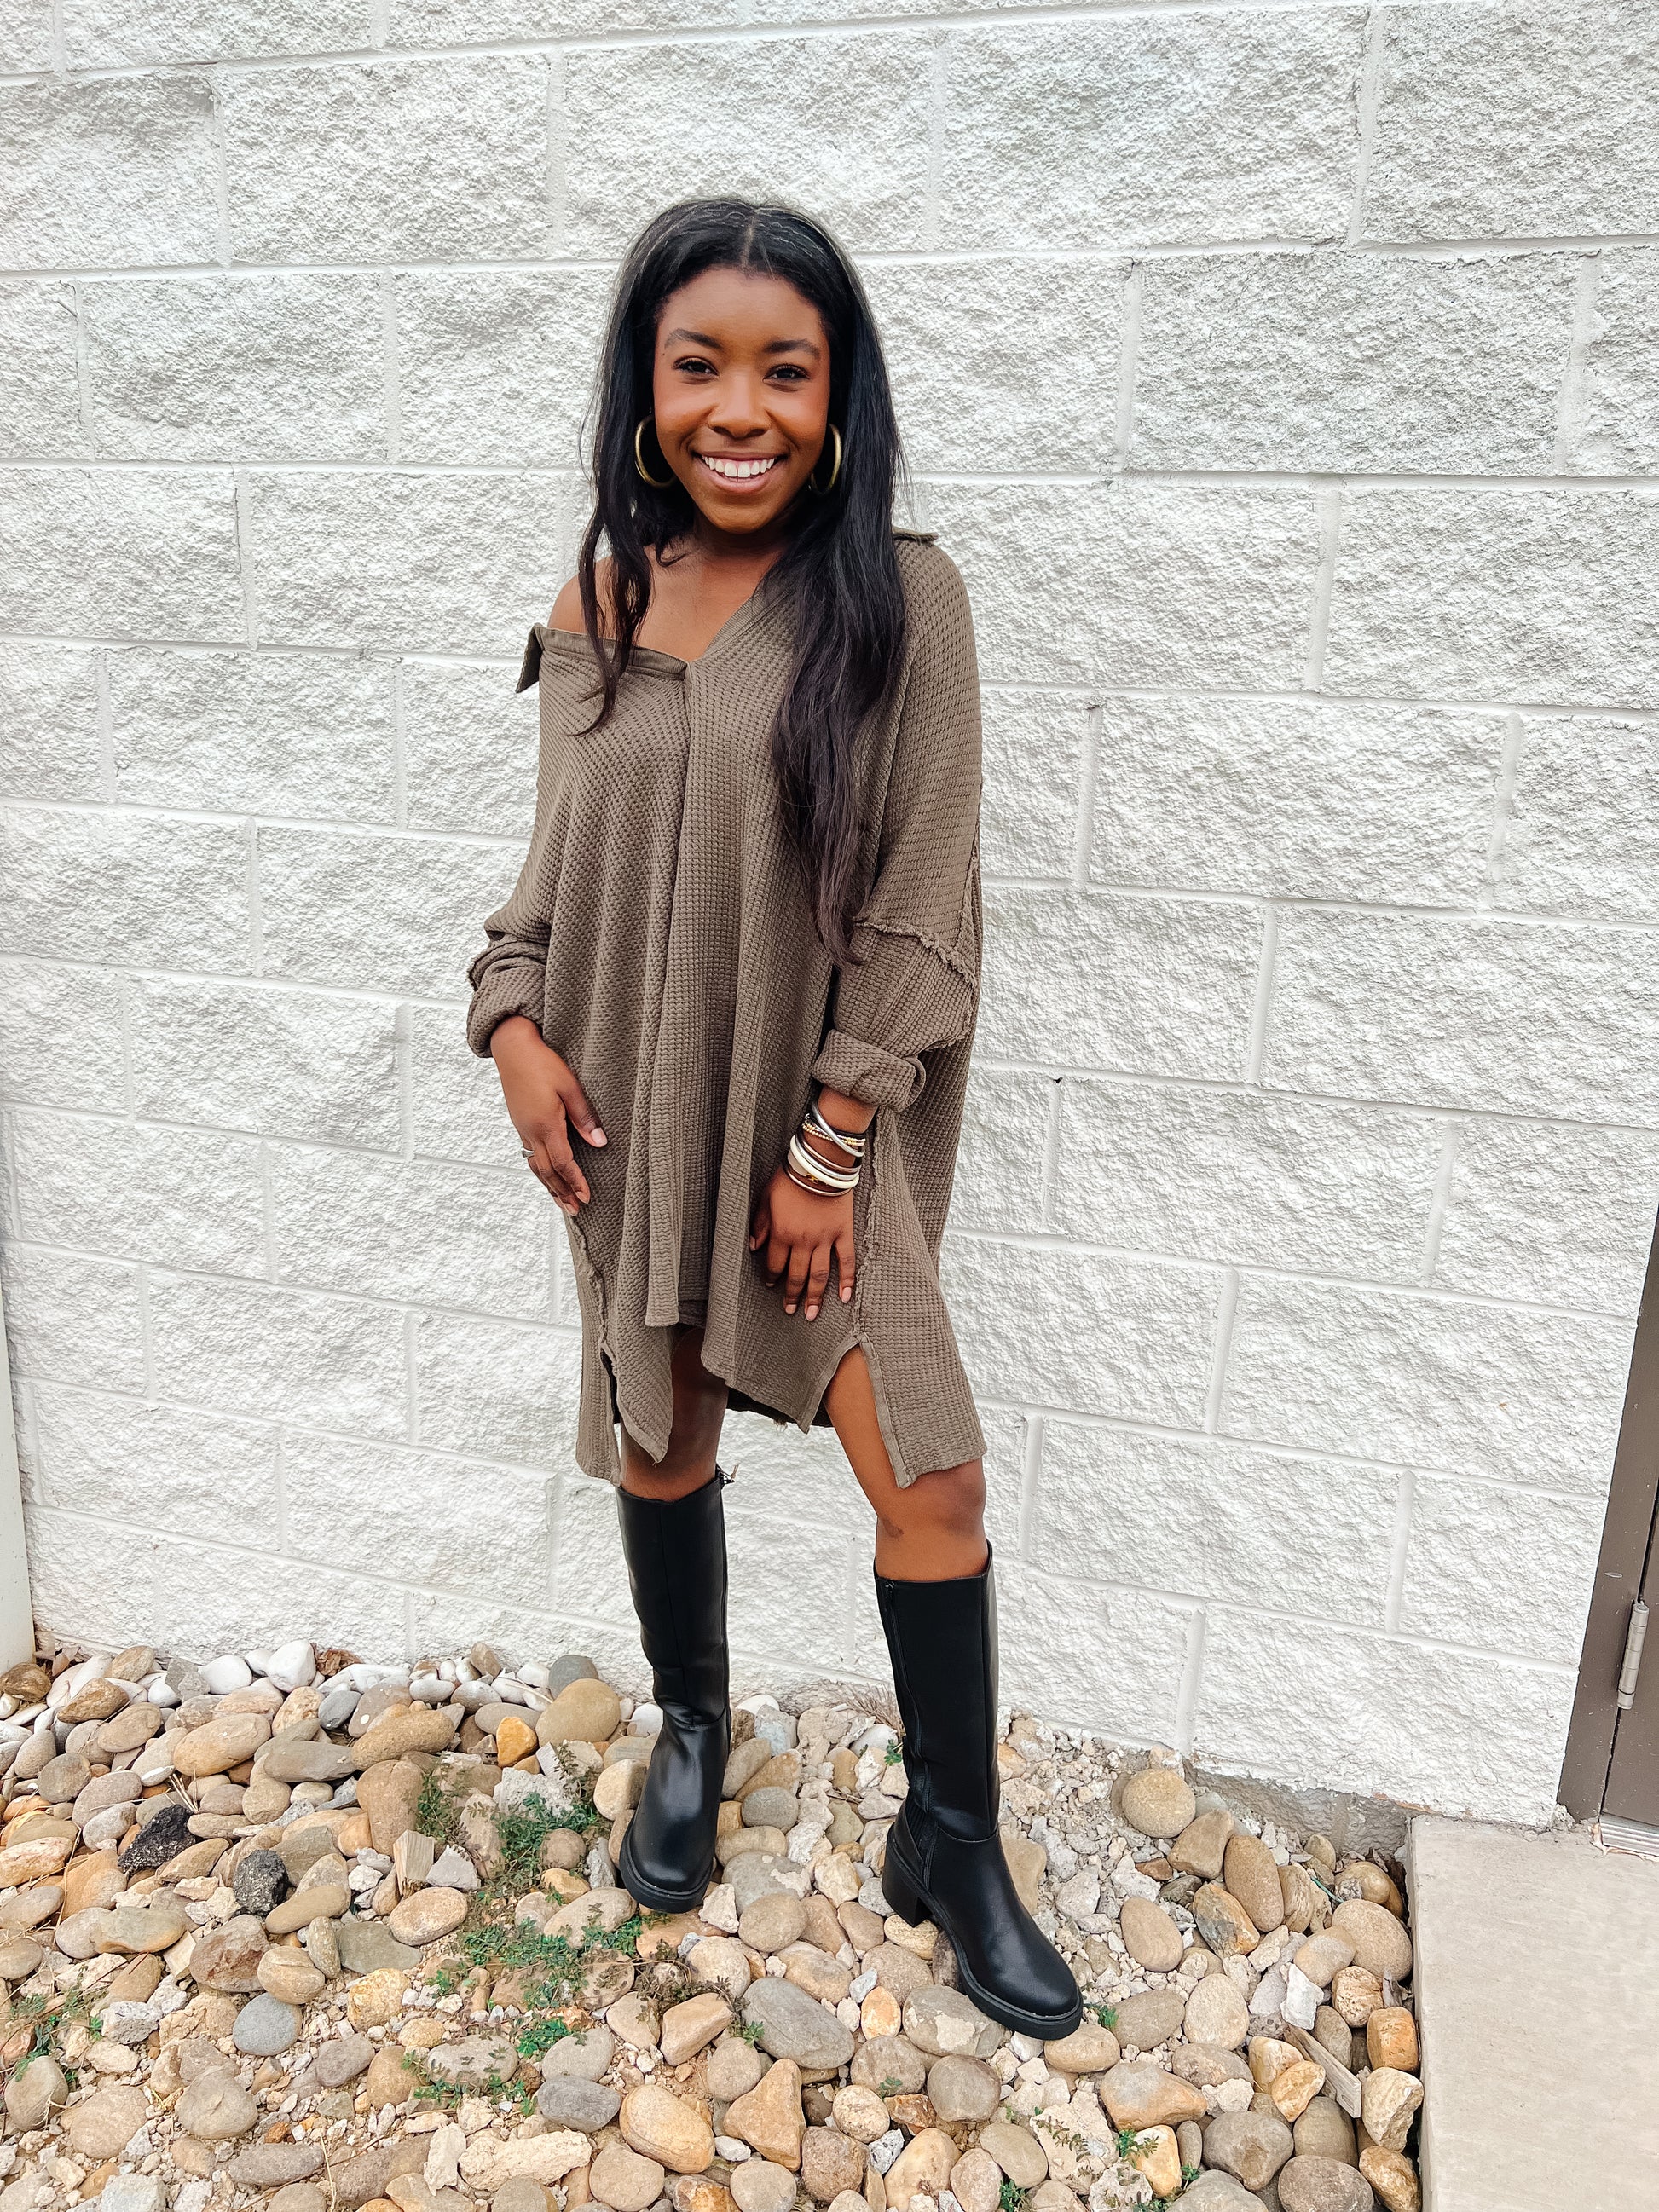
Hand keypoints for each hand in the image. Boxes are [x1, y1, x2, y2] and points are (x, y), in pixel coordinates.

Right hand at [490, 1015, 605, 1214]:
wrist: (512, 1048)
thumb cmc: (543, 1063)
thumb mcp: (571, 1087)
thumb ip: (585, 1117)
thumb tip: (600, 1143)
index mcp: (545, 1124)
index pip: (563, 1162)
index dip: (576, 1181)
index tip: (587, 1197)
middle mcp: (530, 1131)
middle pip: (547, 1171)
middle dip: (562, 1192)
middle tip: (576, 1210)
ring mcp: (522, 1129)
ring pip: (535, 1166)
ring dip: (549, 1186)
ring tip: (562, 1203)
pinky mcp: (519, 1123)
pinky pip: (529, 1155)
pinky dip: (540, 1171)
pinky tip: (546, 1176)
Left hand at [749, 1164, 854, 1321]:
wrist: (819, 1164)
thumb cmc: (790, 1178)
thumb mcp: (765, 1198)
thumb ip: (760, 1224)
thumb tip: (753, 1246)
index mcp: (782, 1233)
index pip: (775, 1264)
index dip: (771, 1277)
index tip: (770, 1285)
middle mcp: (803, 1242)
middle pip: (796, 1275)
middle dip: (791, 1295)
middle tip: (790, 1310)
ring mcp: (825, 1239)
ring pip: (819, 1275)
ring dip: (814, 1296)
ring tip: (811, 1313)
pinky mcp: (843, 1233)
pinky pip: (846, 1260)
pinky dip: (846, 1280)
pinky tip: (844, 1297)